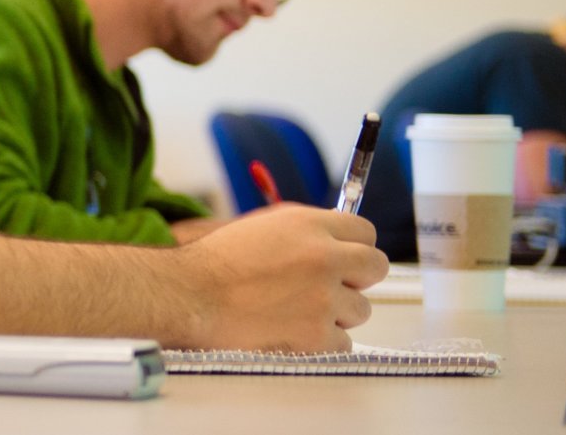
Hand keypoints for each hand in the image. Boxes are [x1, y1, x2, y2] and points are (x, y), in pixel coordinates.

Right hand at [180, 205, 386, 351]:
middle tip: (330, 285)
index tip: (343, 257)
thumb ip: (305, 229)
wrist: (190, 295)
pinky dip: (322, 340)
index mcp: (309, 225)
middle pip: (375, 266)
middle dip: (357, 276)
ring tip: (298, 310)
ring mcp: (324, 297)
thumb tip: (338, 239)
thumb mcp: (262, 226)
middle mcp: (324, 257)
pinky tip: (292, 330)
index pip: (365, 230)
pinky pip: (343, 341)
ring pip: (361, 309)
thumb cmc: (217, 262)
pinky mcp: (317, 334)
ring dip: (336, 311)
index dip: (354, 245)